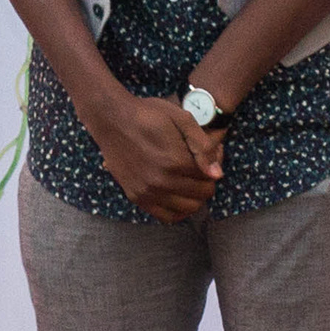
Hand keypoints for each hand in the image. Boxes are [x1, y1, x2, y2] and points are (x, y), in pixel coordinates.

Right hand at [88, 91, 222, 222]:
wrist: (112, 119)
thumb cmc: (148, 114)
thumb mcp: (181, 118)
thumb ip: (203, 146)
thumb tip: (217, 175)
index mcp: (176, 161)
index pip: (209, 178)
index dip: (214, 165)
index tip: (209, 155)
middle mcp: (162, 181)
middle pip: (201, 195)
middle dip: (207, 181)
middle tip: (200, 168)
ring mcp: (148, 192)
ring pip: (187, 209)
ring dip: (195, 197)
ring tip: (190, 181)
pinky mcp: (136, 197)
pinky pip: (166, 216)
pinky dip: (178, 211)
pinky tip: (179, 196)